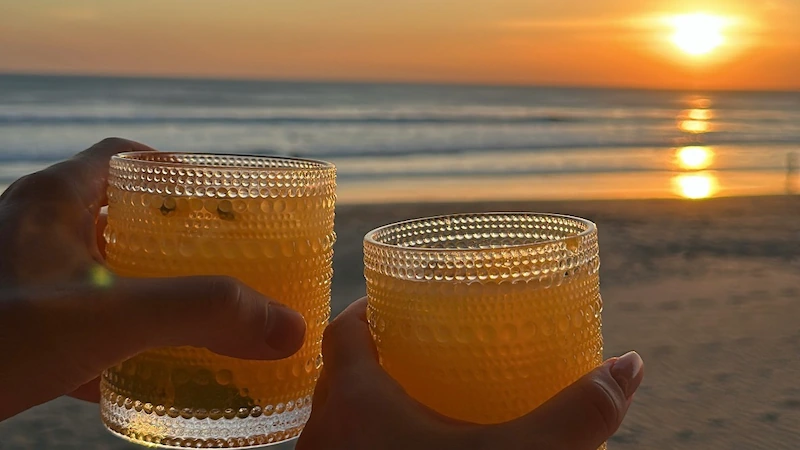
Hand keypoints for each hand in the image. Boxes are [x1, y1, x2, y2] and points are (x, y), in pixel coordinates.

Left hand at [0, 138, 305, 420]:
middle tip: (215, 260)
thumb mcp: (108, 318)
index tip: (216, 199)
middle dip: (165, 236)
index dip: (173, 171)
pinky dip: (109, 336)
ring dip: (138, 286)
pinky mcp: (10, 326)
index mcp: (52, 203)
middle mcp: (29, 232)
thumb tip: (288, 328)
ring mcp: (16, 280)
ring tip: (186, 311)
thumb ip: (200, 315)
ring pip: (91, 269)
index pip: (120, 159)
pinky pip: (71, 318)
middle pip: (112, 213)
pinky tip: (135, 369)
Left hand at [298, 298, 642, 449]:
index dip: (367, 310)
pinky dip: (372, 445)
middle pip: (339, 376)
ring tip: (419, 398)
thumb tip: (628, 366)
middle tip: (420, 346)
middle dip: (376, 357)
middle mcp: (325, 437)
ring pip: (339, 423)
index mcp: (353, 404)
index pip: (343, 331)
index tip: (397, 300)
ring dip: (371, 406)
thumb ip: (575, 415)